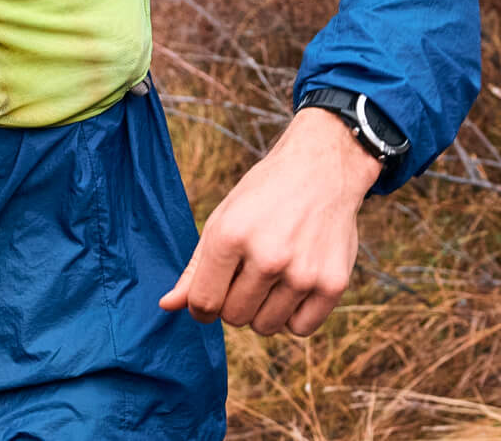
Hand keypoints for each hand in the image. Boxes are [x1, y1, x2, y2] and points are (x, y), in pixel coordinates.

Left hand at [160, 106, 381, 335]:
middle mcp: (268, 257)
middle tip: (246, 276)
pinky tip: (293, 288)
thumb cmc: (263, 198)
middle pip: (234, 318)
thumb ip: (194, 269)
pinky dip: (292, 317)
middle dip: (234, 303)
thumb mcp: (221, 221)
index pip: (203, 303)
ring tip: (271, 279)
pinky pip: (300, 329)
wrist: (321, 171)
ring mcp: (304, 273)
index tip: (209, 299)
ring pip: (266, 327)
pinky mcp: (333, 284)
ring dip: (262, 311)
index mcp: (230, 236)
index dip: (200, 308)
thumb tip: (166, 306)